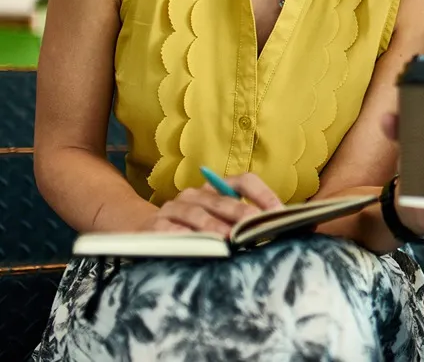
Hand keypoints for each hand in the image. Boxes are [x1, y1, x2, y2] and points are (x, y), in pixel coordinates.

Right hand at [140, 173, 283, 234]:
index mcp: (216, 188)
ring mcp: (173, 208)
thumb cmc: (191, 227)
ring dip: (213, 226)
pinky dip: (185, 238)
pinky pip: (171, 231)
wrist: (140, 228)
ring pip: (196, 214)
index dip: (263, 194)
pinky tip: (197, 247)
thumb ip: (242, 222)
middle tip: (255, 226)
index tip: (278, 212)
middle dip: (241, 212)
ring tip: (227, 238)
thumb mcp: (217, 220)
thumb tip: (274, 229)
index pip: (244, 181)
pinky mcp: (155, 226)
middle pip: (221, 200)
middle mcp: (195, 194)